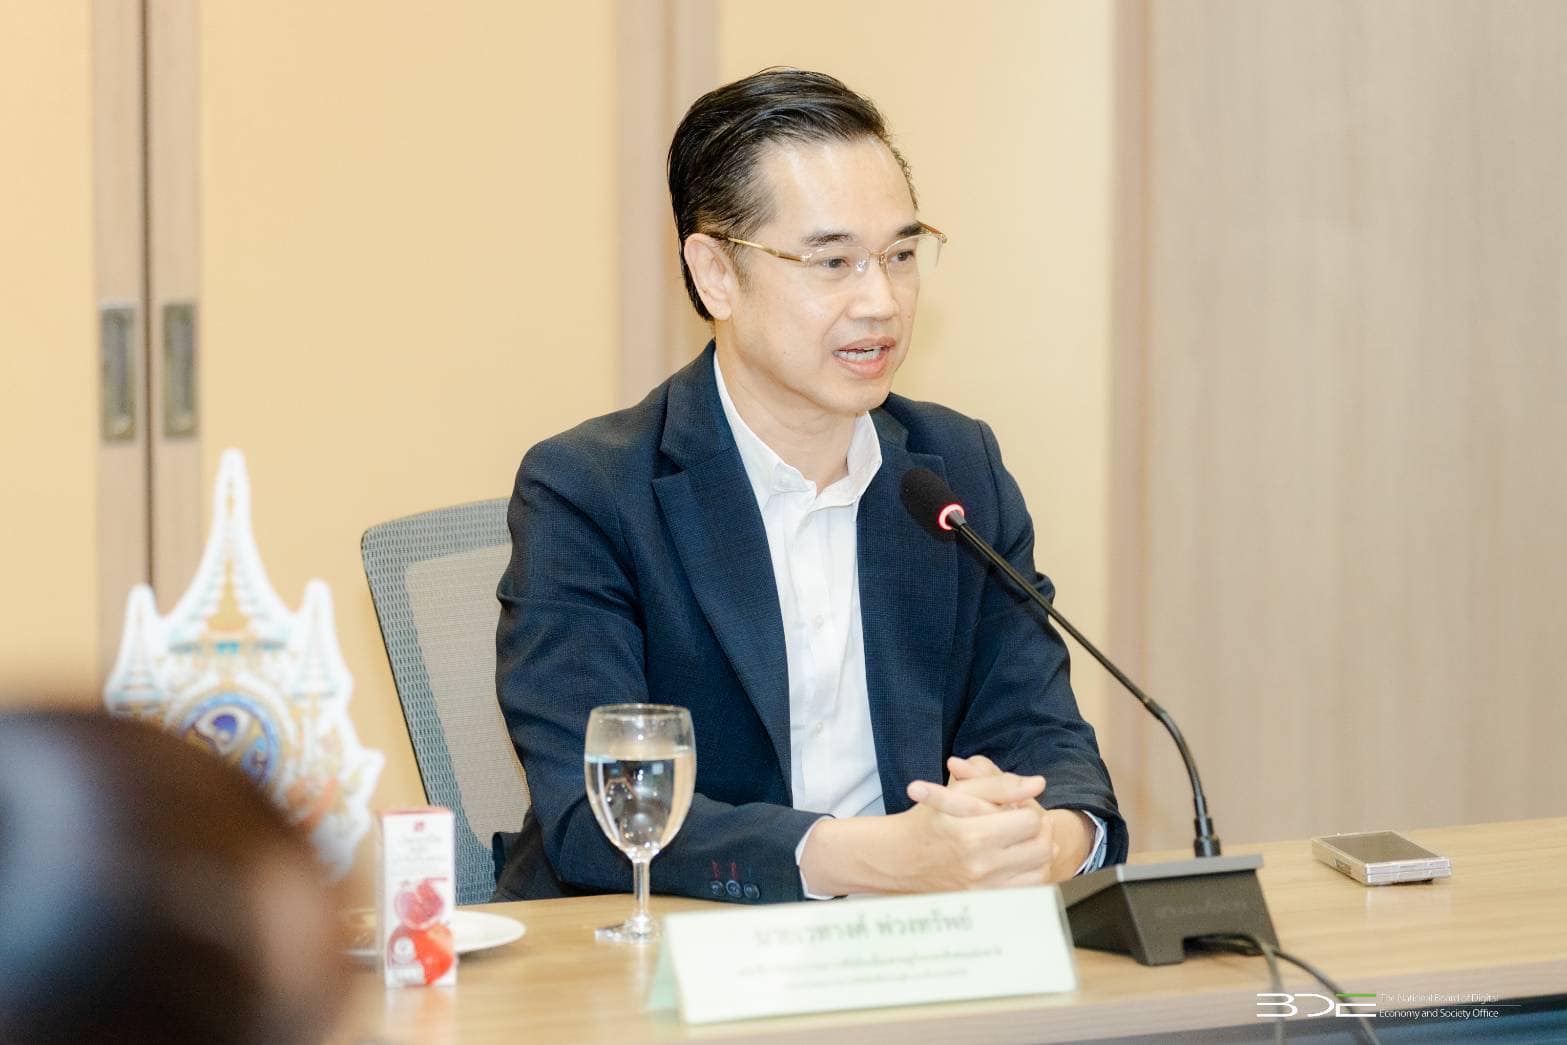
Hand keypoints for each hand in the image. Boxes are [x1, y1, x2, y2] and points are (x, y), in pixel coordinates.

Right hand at [797, 774, 1052, 895]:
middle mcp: (981, 867)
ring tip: (1022, 841)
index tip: (1015, 807)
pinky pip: (1028, 892)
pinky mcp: (986, 903)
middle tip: (1025, 823)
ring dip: (1038, 854)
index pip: (1031, 821)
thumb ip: (1000, 784)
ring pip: (1040, 873)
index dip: (1028, 808)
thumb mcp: (959, 792)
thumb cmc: (928, 820)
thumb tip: (1038, 784)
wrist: (899, 859)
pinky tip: (1015, 861)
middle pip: (1042, 848)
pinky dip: (1028, 875)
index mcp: (972, 835)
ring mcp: (984, 890)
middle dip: (1039, 830)